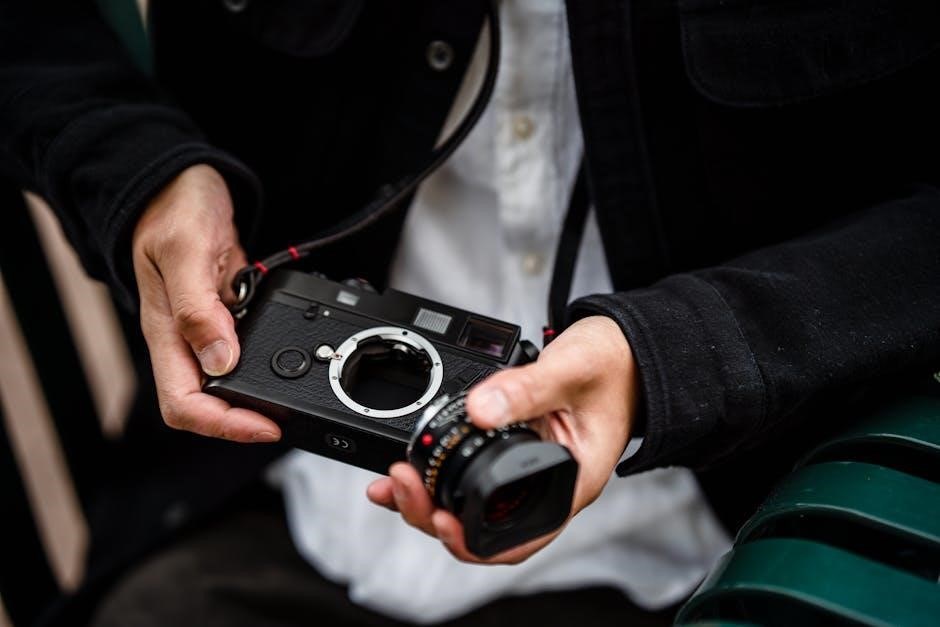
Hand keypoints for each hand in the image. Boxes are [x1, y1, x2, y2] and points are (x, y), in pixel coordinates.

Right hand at [132, 164, 280, 442]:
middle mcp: (183, 338)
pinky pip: (241, 355)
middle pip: (204, 406)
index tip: (266, 425)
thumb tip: (219, 361)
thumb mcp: (185, 251)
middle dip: (242, 423)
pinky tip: (290, 362)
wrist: (181, 182)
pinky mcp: (225, 316)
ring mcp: (204, 329)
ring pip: (224, 386)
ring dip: (255, 400)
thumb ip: (197, 308)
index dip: (224, 425)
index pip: (183, 404)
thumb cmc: (174, 209)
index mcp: (165, 331)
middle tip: (284, 421)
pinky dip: (265, 366)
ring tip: (293, 403)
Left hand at [367, 315, 638, 562]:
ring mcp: (527, 472)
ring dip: (428, 500)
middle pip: (483, 528)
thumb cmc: (614, 366)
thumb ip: (526, 389)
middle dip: (434, 515)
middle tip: (401, 483)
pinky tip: (409, 466)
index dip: (473, 541)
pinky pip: (470, 475)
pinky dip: (436, 474)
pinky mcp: (512, 451)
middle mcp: (546, 486)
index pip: (519, 538)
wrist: (625, 350)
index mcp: (570, 483)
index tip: (439, 519)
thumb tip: (478, 409)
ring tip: (394, 479)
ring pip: (471, 506)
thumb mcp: (571, 371)